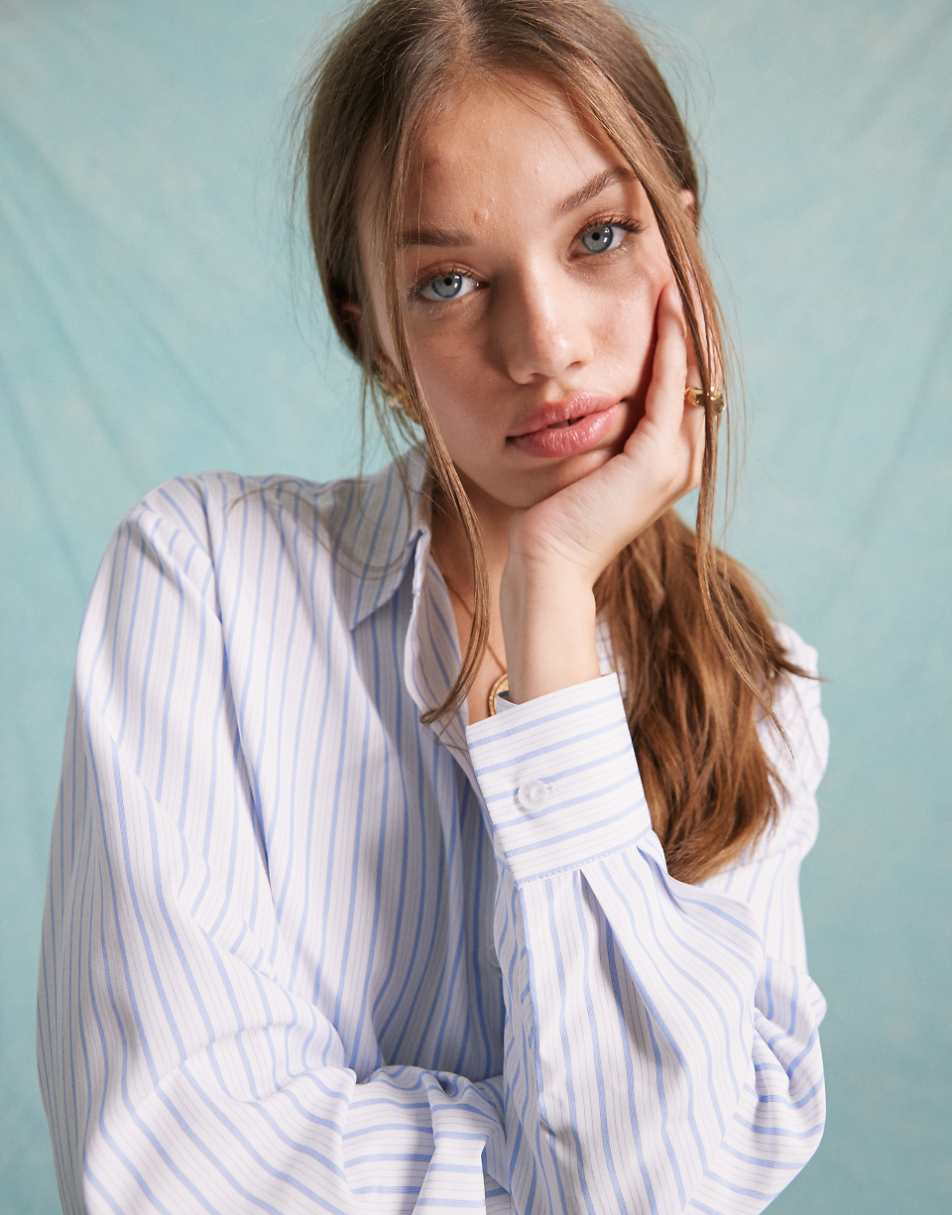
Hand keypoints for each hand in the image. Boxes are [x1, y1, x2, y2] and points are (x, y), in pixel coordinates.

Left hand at [503, 278, 714, 591]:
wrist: (547, 564)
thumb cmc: (553, 517)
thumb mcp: (585, 461)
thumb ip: (602, 429)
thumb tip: (591, 392)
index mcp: (671, 460)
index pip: (688, 384)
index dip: (683, 337)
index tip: (669, 290)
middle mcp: (685, 460)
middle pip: (700, 374)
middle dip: (692, 322)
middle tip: (681, 269)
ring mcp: (676, 463)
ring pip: (694, 376)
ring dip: (687, 324)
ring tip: (678, 277)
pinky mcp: (656, 461)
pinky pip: (670, 389)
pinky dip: (670, 347)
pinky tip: (664, 310)